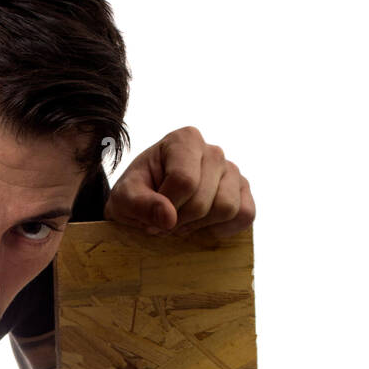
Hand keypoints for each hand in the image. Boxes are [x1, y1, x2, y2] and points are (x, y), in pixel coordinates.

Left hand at [104, 125, 255, 239]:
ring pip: (227, 208)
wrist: (147, 204)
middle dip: (180, 221)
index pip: (184, 181)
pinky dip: (224, 229)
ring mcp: (231, 171)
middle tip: (165, 222)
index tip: (151, 214)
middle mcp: (213, 151)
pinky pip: (246, 215)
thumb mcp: (123, 199)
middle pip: (203, 201)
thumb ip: (139, 204)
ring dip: (200, 226)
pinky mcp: (243, 192)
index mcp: (185, 140)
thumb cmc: (135, 195)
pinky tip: (203, 226)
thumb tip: (168, 217)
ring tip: (182, 222)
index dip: (166, 208)